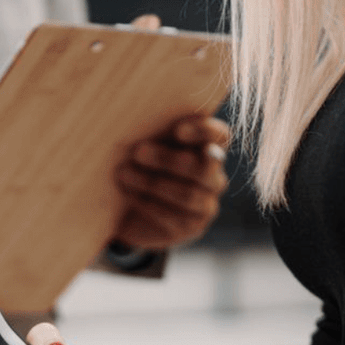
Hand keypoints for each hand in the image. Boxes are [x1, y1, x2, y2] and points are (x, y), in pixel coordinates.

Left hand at [113, 114, 231, 250]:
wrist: (130, 212)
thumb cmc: (140, 166)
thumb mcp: (147, 146)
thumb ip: (151, 132)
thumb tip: (132, 117)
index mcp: (208, 148)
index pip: (221, 136)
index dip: (204, 131)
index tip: (177, 130)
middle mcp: (213, 177)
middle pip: (203, 167)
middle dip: (168, 159)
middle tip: (138, 152)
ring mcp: (206, 204)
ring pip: (188, 194)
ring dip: (152, 183)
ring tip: (124, 173)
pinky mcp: (191, 227)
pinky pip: (173, 216)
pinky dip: (147, 203)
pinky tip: (128, 194)